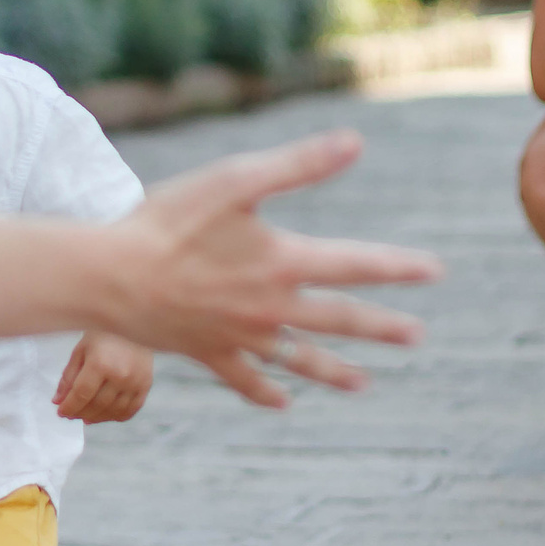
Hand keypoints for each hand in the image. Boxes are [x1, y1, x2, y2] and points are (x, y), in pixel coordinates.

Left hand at [54, 333, 154, 422]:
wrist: (132, 321)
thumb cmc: (102, 334)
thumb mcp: (80, 351)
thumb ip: (68, 378)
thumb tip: (58, 401)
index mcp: (100, 364)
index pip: (81, 395)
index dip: (69, 407)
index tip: (61, 412)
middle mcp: (120, 375)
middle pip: (97, 405)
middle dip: (81, 413)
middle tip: (72, 415)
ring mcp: (135, 381)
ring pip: (114, 411)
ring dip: (98, 418)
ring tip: (86, 417)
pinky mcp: (146, 384)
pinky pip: (131, 409)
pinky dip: (117, 416)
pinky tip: (106, 415)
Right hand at [122, 130, 439, 408]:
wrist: (110, 276)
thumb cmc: (169, 221)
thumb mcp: (236, 179)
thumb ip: (298, 164)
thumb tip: (355, 142)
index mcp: (283, 263)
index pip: (355, 265)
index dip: (397, 266)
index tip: (434, 271)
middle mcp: (269, 307)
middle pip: (337, 319)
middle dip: (379, 328)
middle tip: (416, 337)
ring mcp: (239, 336)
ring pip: (297, 359)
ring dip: (333, 371)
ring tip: (364, 384)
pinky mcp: (206, 352)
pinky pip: (244, 379)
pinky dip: (265, 391)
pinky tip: (281, 402)